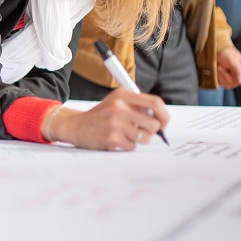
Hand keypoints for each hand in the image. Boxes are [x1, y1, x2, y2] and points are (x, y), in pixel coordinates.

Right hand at [45, 88, 168, 150]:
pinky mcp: (112, 138)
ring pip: (144, 137)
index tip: (163, 123)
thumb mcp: (117, 102)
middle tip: (142, 131)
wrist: (77, 126)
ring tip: (125, 134)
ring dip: (138, 139)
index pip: (155, 103)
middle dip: (151, 131)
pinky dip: (126, 145)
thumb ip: (137, 105)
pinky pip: (132, 146)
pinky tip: (116, 139)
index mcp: (124, 95)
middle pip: (154, 124)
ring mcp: (116, 122)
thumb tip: (162, 119)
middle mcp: (120, 107)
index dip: (164, 115)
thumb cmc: (101, 116)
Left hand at [216, 47, 240, 87]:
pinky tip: (217, 70)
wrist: (217, 50)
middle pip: (232, 84)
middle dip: (223, 74)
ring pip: (225, 85)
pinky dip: (217, 77)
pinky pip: (221, 84)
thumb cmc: (227, 54)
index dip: (231, 76)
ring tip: (219, 66)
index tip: (227, 68)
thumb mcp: (233, 61)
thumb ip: (239, 72)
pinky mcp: (226, 80)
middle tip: (220, 66)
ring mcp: (233, 79)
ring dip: (219, 75)